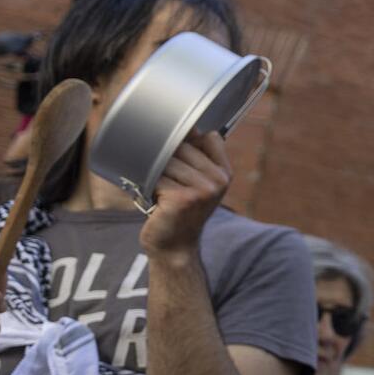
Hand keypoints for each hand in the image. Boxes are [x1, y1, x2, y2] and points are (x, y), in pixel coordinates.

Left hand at [140, 131, 231, 255]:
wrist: (174, 247)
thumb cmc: (180, 211)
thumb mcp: (199, 184)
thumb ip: (197, 158)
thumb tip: (182, 128)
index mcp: (225, 173)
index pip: (210, 137)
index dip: (191, 141)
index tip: (180, 153)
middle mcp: (218, 180)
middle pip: (183, 146)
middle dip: (167, 158)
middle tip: (166, 178)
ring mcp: (202, 189)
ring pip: (167, 160)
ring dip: (156, 172)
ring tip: (160, 189)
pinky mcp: (182, 198)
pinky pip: (157, 176)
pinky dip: (148, 185)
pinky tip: (155, 199)